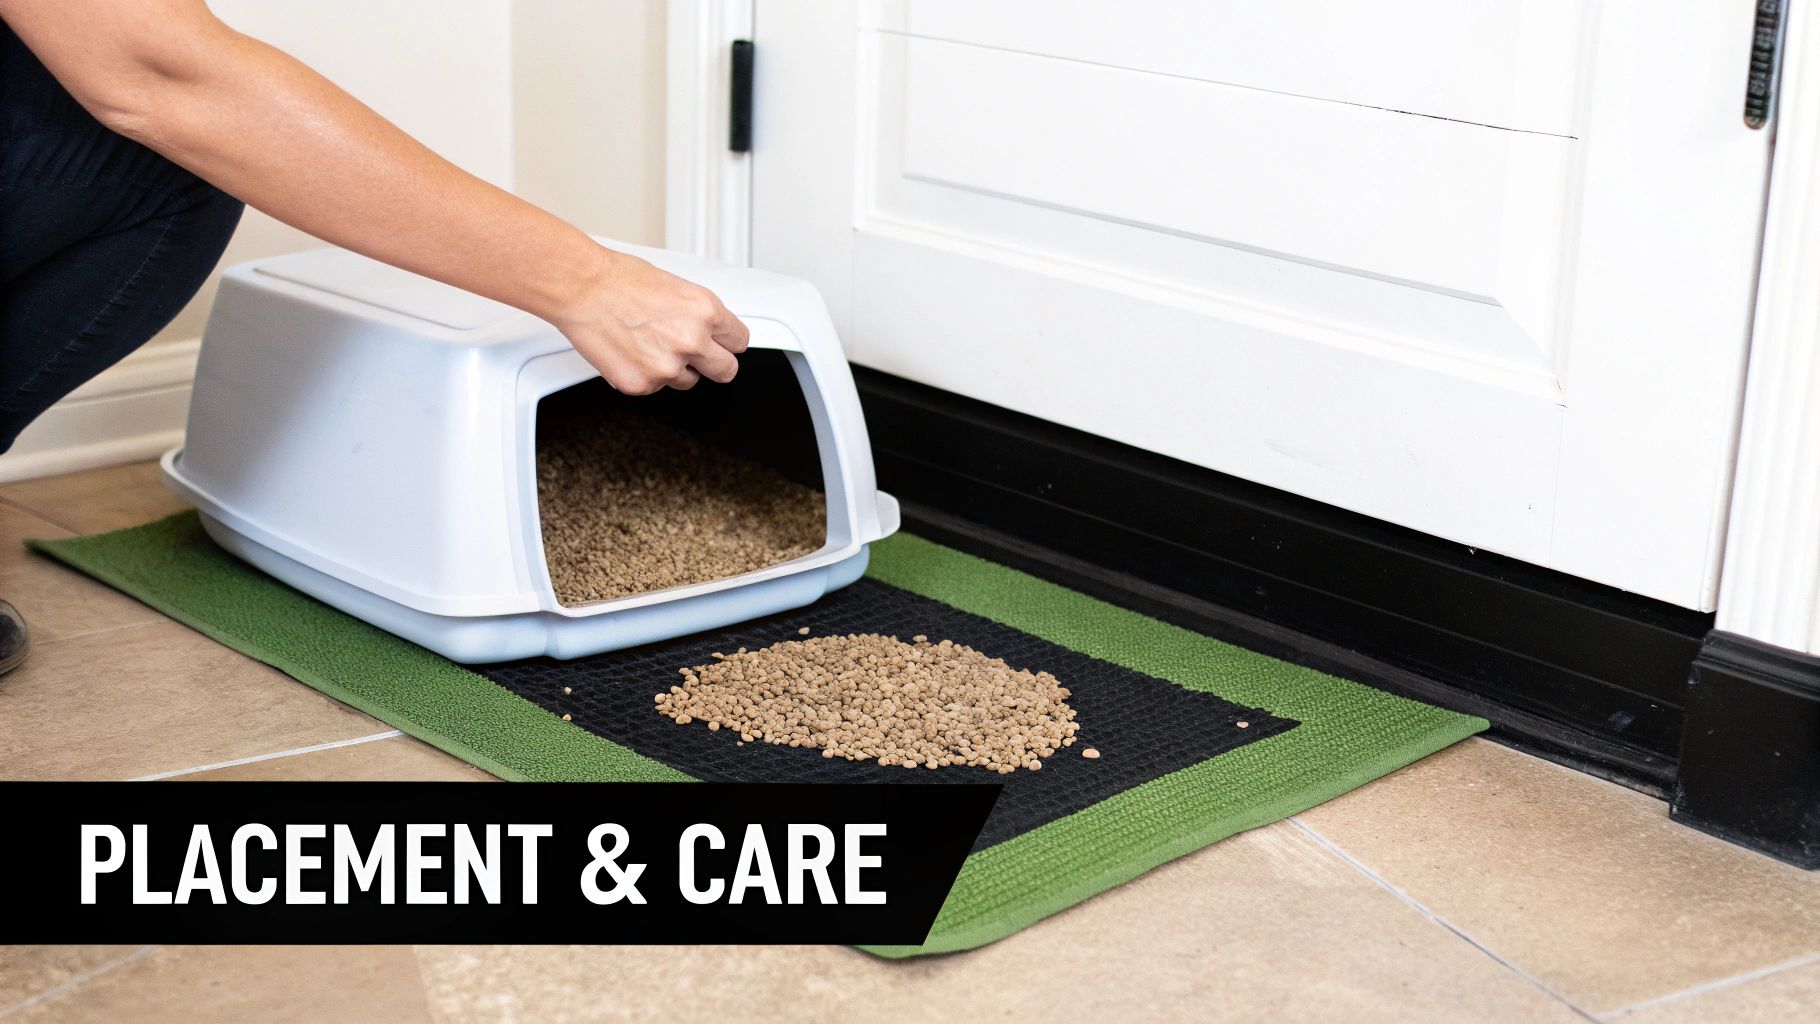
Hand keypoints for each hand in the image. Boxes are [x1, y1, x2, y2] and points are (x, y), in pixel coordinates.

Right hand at [552, 248, 749, 394]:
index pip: (738, 342)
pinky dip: (644, 374)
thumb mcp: (677, 288)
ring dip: (674, 369)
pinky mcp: (642, 385)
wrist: (582, 289)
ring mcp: (667, 367)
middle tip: (698, 356)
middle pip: (726, 371)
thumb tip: (710, 333)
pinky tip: (630, 351)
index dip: (727, 343)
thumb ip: (699, 316)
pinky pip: (655, 387)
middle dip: (715, 365)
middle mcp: (692, 341)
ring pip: (687, 381)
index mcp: (706, 312)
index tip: (722, 345)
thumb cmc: (620, 280)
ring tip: (649, 343)